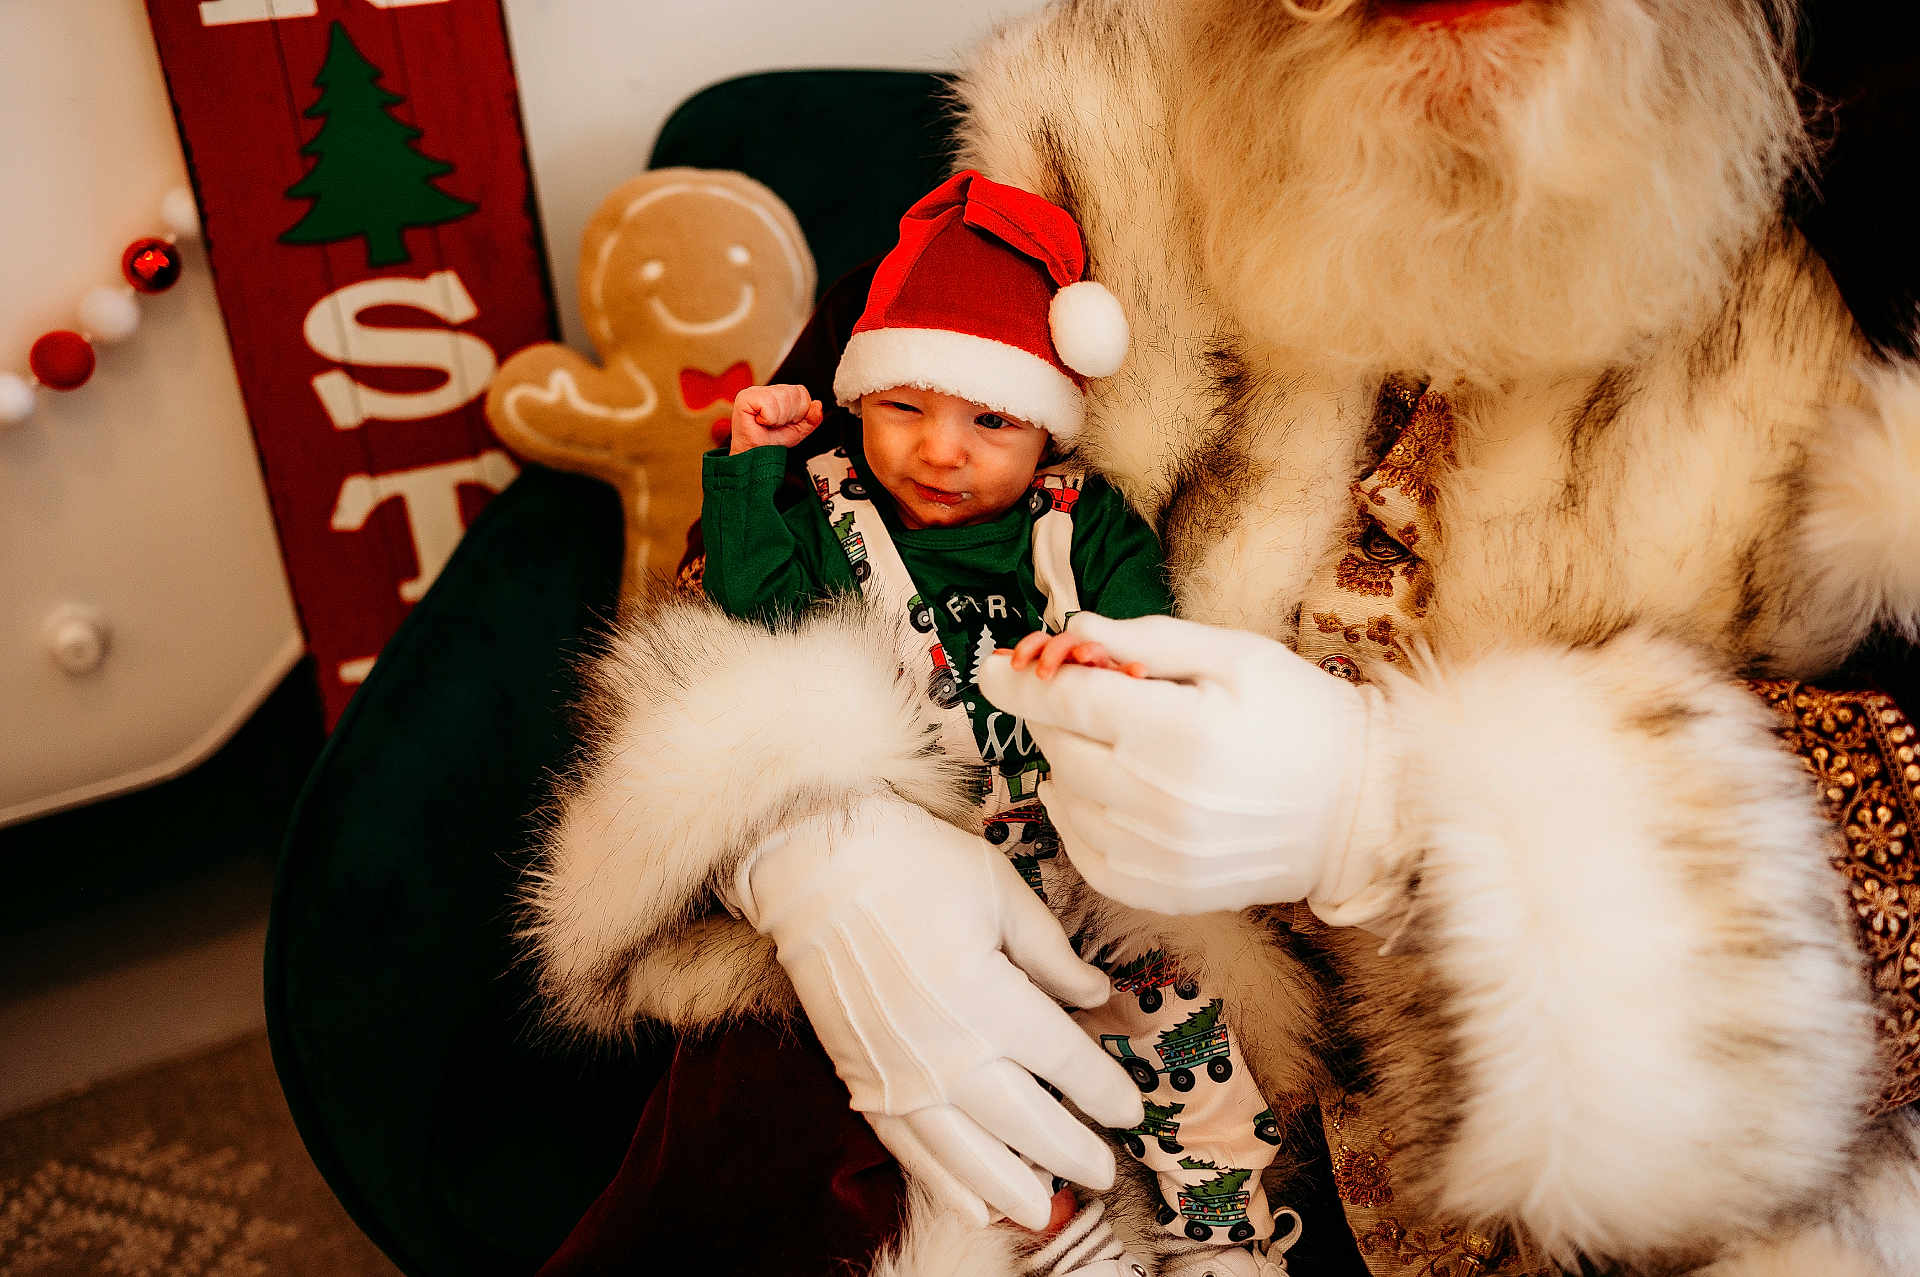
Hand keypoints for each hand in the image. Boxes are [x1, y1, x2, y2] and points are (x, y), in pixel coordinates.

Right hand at [728, 796, 1144, 1227]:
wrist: (814, 869)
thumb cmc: (913, 866)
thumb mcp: (1000, 891)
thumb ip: (1052, 954)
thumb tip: (1097, 995)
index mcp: (994, 1002)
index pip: (1068, 1064)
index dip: (1105, 1091)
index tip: (1131, 1109)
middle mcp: (951, 1055)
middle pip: (1028, 1123)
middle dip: (1072, 1151)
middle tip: (1103, 1173)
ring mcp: (903, 1077)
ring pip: (969, 1155)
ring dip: (1011, 1187)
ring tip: (1043, 1209)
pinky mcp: (864, 1082)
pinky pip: (910, 1149)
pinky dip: (943, 1183)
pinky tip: (970, 1207)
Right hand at [729, 383, 823, 453]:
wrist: (755, 456)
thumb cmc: (770, 442)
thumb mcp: (799, 430)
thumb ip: (812, 418)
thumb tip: (817, 404)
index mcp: (778, 393)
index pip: (801, 391)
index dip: (799, 411)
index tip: (786, 422)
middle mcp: (766, 390)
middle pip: (793, 393)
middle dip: (790, 415)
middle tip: (776, 424)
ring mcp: (754, 391)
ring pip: (782, 397)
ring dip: (779, 418)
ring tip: (768, 424)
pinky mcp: (745, 398)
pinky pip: (769, 405)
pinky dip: (769, 418)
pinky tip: (761, 422)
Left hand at [977, 613, 1399, 917]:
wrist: (1359, 810)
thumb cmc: (1300, 717)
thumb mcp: (1233, 655)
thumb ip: (1146, 640)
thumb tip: (1071, 632)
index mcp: (1179, 730)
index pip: (1066, 699)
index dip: (1020, 678)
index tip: (993, 666)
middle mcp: (1159, 799)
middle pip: (1059, 745)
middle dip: (1053, 713)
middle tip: (1075, 694)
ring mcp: (1158, 854)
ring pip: (1066, 797)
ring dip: (1068, 762)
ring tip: (1110, 742)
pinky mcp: (1162, 891)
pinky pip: (1084, 853)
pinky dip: (1076, 817)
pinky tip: (1098, 791)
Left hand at [1002, 630, 1147, 679]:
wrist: (1109, 680)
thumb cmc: (1070, 680)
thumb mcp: (1048, 671)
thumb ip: (1027, 661)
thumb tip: (995, 656)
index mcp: (1058, 651)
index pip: (1041, 641)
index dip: (1028, 648)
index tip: (1016, 665)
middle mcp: (1078, 652)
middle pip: (1064, 642)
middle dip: (1051, 654)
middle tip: (1042, 675)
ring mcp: (1100, 660)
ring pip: (1094, 650)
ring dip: (1088, 650)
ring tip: (1083, 657)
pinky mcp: (1119, 673)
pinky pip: (1126, 670)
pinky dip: (1131, 670)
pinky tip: (1138, 673)